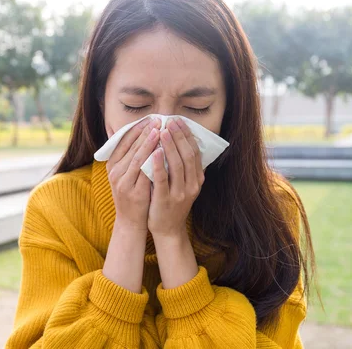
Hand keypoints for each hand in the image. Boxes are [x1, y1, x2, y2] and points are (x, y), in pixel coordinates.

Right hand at [106, 117, 160, 231]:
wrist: (131, 221)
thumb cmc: (132, 193)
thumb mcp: (126, 173)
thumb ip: (131, 156)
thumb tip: (142, 133)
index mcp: (112, 165)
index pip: (123, 141)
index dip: (137, 129)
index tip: (149, 119)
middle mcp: (115, 173)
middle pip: (131, 148)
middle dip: (145, 133)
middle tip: (157, 120)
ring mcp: (124, 183)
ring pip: (137, 159)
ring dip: (149, 144)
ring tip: (160, 131)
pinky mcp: (134, 193)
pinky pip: (145, 174)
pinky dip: (153, 162)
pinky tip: (162, 152)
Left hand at [148, 118, 204, 237]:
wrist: (168, 229)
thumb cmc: (172, 202)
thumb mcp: (184, 185)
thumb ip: (184, 167)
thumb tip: (182, 142)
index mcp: (197, 179)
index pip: (195, 152)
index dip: (187, 136)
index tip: (178, 121)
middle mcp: (192, 185)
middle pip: (187, 156)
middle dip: (179, 137)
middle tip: (170, 121)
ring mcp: (179, 193)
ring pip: (177, 166)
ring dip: (170, 147)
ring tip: (163, 132)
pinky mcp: (165, 200)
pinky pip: (162, 180)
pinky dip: (159, 165)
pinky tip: (154, 152)